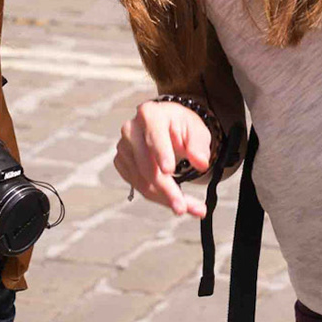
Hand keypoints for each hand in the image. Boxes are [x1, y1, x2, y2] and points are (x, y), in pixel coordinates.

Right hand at [115, 99, 213, 219]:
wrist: (165, 127)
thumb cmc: (181, 127)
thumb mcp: (196, 130)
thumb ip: (199, 145)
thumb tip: (201, 163)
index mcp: (150, 114)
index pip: (154, 135)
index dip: (161, 153)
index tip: (169, 171)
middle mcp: (131, 129)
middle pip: (146, 165)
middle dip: (166, 189)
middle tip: (182, 207)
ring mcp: (123, 147)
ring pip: (142, 181)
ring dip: (164, 198)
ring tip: (188, 207)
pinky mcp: (121, 162)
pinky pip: (138, 186)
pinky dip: (157, 197)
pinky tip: (172, 199)